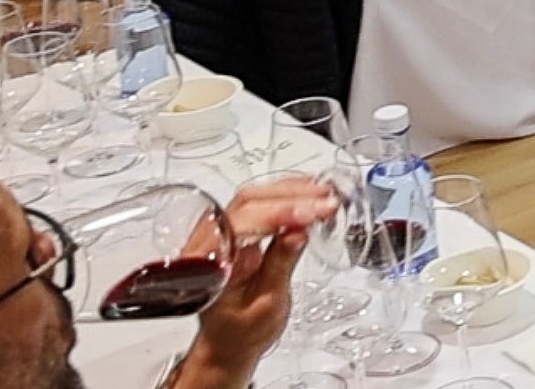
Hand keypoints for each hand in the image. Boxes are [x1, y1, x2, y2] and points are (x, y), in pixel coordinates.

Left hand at [175, 177, 339, 388]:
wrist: (228, 342)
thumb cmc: (239, 334)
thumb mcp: (265, 306)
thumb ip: (280, 265)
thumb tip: (297, 231)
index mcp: (210, 263)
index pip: (242, 223)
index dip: (280, 214)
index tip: (312, 213)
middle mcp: (208, 242)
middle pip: (247, 202)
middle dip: (290, 197)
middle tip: (326, 200)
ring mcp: (220, 233)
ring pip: (253, 198)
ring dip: (291, 192)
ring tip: (324, 195)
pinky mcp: (236, 231)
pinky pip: (258, 205)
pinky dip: (286, 197)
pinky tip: (307, 195)